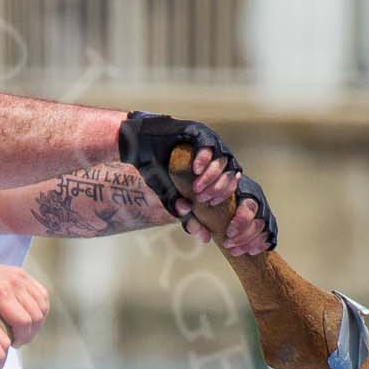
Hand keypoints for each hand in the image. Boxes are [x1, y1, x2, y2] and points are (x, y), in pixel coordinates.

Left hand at [0, 256, 48, 345]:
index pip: (24, 322)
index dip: (22, 338)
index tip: (13, 345)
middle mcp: (12, 282)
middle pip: (36, 315)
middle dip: (30, 332)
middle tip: (19, 340)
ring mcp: (18, 275)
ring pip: (42, 304)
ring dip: (37, 320)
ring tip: (23, 330)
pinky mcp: (20, 272)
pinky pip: (41, 293)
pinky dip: (39, 307)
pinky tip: (28, 317)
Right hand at [118, 111, 239, 220]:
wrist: (136, 146)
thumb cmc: (154, 167)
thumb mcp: (168, 194)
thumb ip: (184, 213)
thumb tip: (203, 237)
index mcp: (212, 168)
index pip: (230, 183)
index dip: (224, 195)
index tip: (209, 204)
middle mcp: (214, 154)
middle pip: (232, 172)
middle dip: (219, 189)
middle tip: (202, 198)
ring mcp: (207, 141)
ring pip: (224, 159)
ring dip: (212, 177)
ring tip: (196, 187)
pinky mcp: (197, 131)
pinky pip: (210, 144)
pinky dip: (205, 158)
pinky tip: (196, 169)